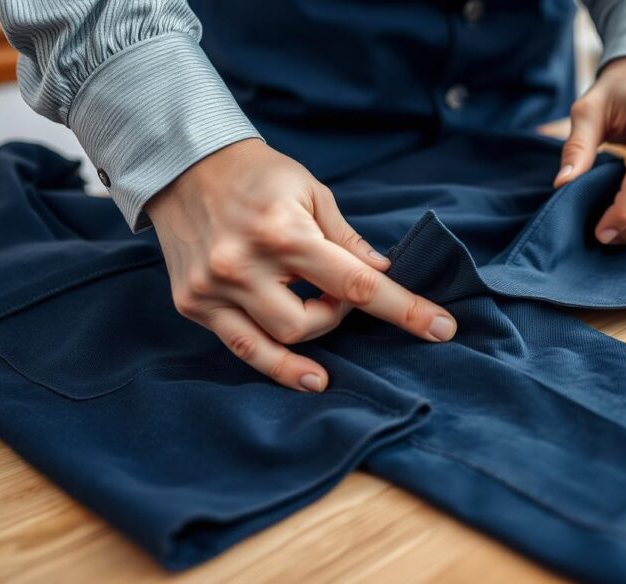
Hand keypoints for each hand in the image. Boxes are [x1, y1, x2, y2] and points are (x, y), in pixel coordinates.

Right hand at [146, 139, 456, 392]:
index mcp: (283, 232)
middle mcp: (244, 264)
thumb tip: (383, 275)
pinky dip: (277, 364)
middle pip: (314, 322)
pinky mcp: (193, 304)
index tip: (442, 329)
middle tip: (334, 287)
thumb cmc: (259, 175)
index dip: (404, 310)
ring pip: (278, 342)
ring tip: (317, 311)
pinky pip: (242, 347)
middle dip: (338, 314)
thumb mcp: (312, 192)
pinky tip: (308, 375)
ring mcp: (214, 288)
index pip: (356, 284)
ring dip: (311, 335)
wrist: (183, 166)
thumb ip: (347, 240)